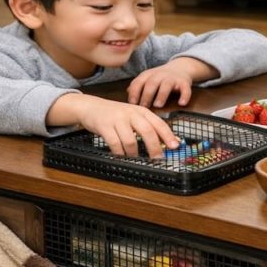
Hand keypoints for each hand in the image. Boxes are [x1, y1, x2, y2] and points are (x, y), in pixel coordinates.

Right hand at [50, 94, 179, 157]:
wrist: (91, 106)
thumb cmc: (116, 115)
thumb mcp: (134, 116)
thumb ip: (150, 127)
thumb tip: (171, 142)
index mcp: (141, 111)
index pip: (159, 123)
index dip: (168, 135)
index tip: (175, 146)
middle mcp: (131, 113)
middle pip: (147, 131)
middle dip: (155, 148)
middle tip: (158, 159)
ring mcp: (117, 119)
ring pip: (130, 141)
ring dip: (134, 154)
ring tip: (136, 160)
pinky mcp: (105, 126)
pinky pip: (115, 144)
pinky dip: (119, 153)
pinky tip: (121, 157)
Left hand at [127, 57, 216, 107]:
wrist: (180, 68)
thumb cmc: (160, 78)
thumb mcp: (147, 79)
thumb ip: (137, 86)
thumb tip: (127, 95)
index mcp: (148, 75)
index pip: (138, 82)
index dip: (134, 92)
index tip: (132, 103)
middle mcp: (160, 75)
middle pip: (151, 83)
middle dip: (147, 95)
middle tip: (144, 107)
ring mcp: (172, 78)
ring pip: (166, 85)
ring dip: (162, 95)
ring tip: (158, 105)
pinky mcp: (184, 82)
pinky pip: (185, 89)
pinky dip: (184, 96)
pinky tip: (181, 103)